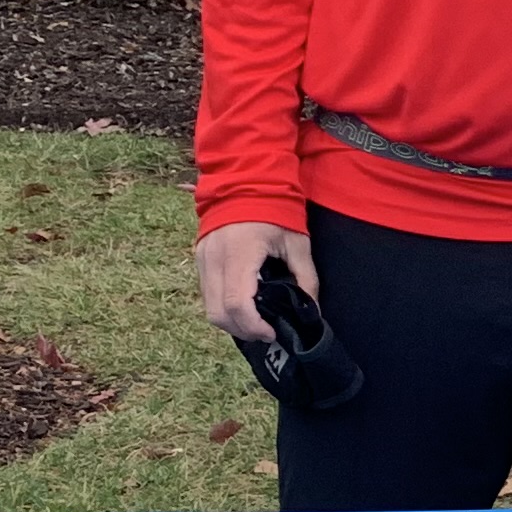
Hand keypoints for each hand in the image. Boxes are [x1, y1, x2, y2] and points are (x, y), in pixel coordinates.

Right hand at [199, 221, 318, 344]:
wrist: (246, 179)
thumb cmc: (276, 209)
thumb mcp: (298, 243)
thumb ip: (306, 279)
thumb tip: (313, 312)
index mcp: (240, 253)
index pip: (238, 303)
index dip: (254, 326)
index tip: (272, 332)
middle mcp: (215, 258)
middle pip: (218, 313)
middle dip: (242, 330)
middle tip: (266, 332)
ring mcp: (203, 258)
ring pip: (209, 308)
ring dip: (231, 322)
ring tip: (256, 322)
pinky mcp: (199, 258)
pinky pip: (207, 294)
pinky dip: (223, 307)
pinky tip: (244, 306)